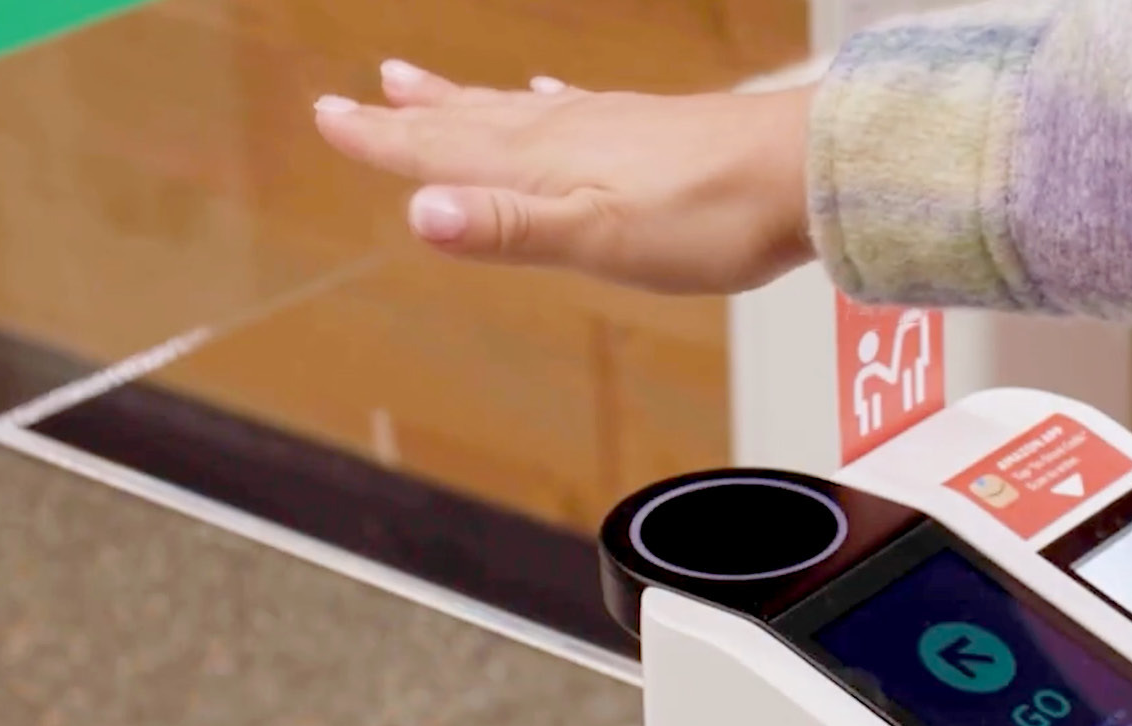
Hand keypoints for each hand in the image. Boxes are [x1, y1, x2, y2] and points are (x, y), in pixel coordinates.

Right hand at [313, 60, 815, 293]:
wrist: (802, 174)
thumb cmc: (711, 214)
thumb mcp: (599, 238)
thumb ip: (511, 228)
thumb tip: (421, 216)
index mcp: (541, 164)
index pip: (443, 152)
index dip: (383, 142)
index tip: (330, 118)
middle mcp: (566, 134)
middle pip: (467, 123)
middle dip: (407, 118)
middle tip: (352, 99)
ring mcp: (609, 127)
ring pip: (513, 110)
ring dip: (462, 101)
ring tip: (418, 82)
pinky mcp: (650, 130)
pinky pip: (576, 110)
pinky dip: (544, 104)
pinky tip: (548, 97)